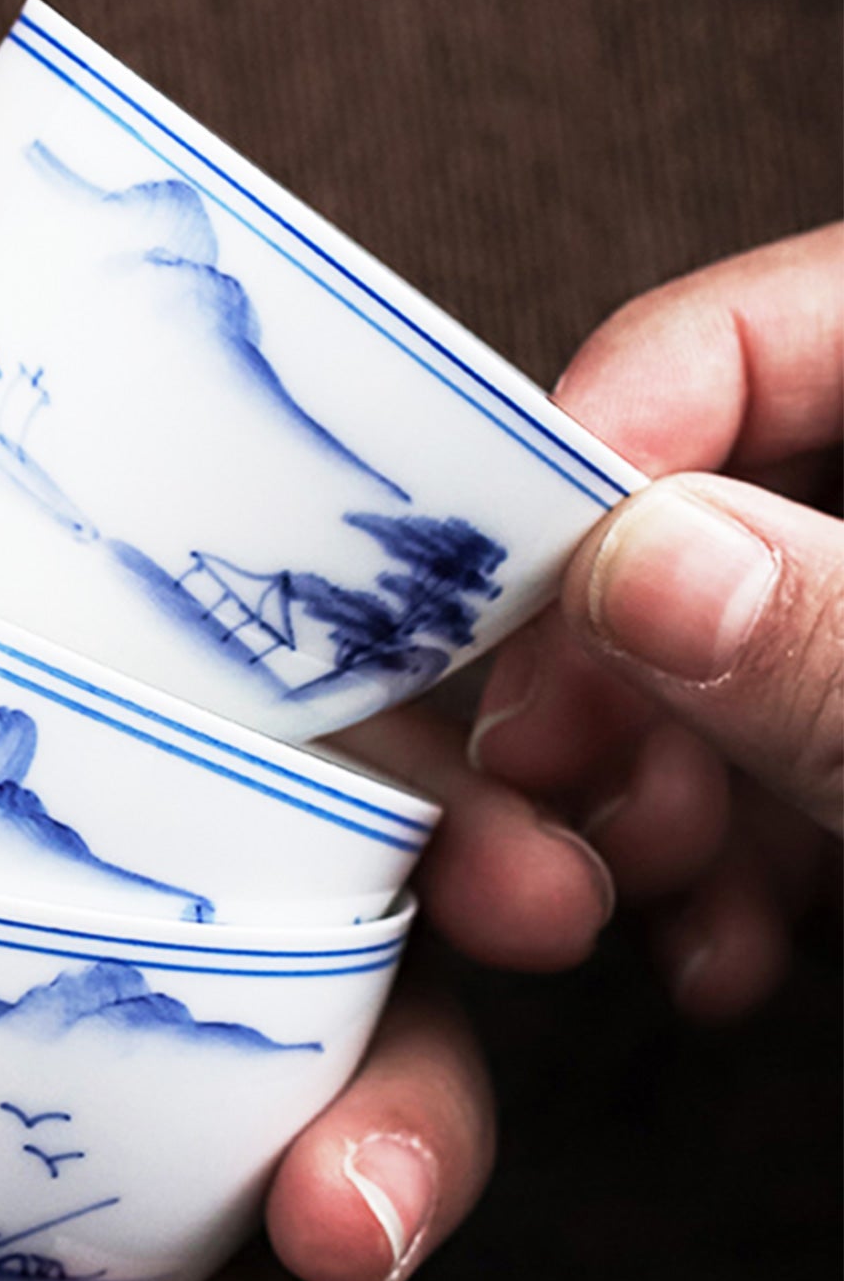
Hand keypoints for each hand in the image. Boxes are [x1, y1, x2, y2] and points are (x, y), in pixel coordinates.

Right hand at [469, 223, 842, 1018]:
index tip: (506, 584)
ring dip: (649, 793)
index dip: (616, 438)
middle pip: (704, 518)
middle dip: (606, 669)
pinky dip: (727, 868)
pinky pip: (775, 766)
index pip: (768, 331)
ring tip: (636, 889)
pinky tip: (713, 949)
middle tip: (541, 773)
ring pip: (714, 666)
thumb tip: (641, 559)